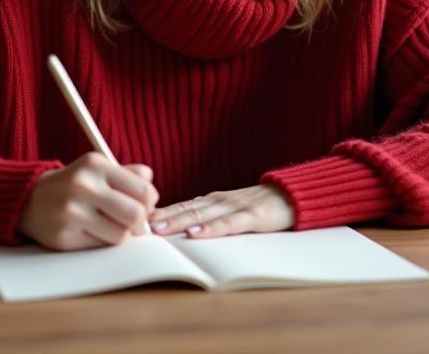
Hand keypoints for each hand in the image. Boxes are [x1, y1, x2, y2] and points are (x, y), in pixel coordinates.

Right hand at [17, 153, 157, 250]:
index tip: (143, 205)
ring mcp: (71, 213)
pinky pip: (100, 246)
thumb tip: (150, 181)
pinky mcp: (64, 237)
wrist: (28, 199)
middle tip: (133, 223)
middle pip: (135, 215)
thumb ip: (128, 173)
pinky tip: (92, 231)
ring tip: (111, 226)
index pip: (143, 191)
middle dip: (140, 223)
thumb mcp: (97, 169)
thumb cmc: (72, 184)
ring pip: (121, 235)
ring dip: (121, 234)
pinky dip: (102, 241)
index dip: (149, 202)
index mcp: (95, 165)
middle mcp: (82, 186)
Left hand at [148, 185, 294, 239]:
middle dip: (161, 217)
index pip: (180, 205)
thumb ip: (208, 218)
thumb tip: (180, 231)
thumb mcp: (230, 211)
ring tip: (158, 229)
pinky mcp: (253, 215)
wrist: (294, 196)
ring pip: (202, 214)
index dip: (158, 212)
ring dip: (178, 221)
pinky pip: (229, 223)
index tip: (135, 219)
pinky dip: (211, 228)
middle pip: (185, 208)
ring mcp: (236, 206)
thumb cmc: (260, 207)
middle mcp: (219, 200)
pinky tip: (196, 233)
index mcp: (212, 201)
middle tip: (136, 224)